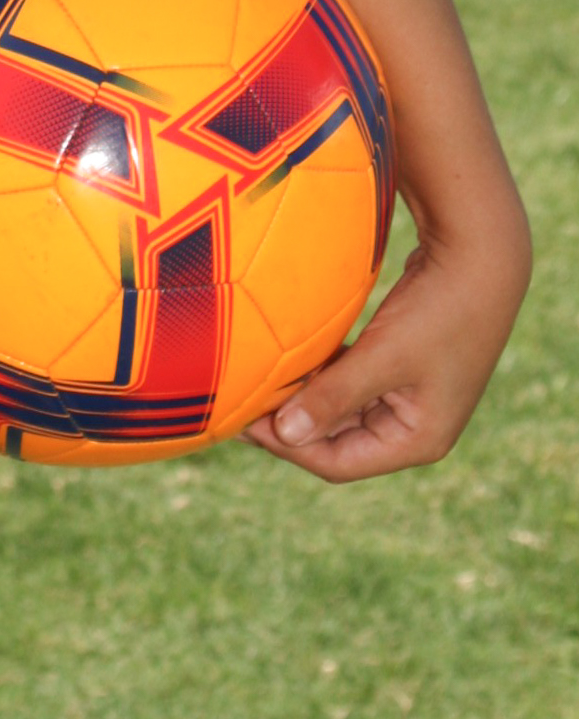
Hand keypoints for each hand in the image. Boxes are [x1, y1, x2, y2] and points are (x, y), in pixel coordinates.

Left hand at [243, 224, 527, 483]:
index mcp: (418, 440)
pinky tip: (286, 360)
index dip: (288, 447)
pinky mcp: (396, 366)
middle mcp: (412, 427)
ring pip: (338, 408)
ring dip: (301, 396)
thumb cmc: (440, 311)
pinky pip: (347, 381)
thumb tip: (285, 435)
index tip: (241, 422)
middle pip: (336, 439)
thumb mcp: (384, 357)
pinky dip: (318, 374)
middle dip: (289, 423)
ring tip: (254, 382)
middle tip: (238, 402)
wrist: (480, 256)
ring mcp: (405, 397)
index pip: (338, 462)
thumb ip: (334, 397)